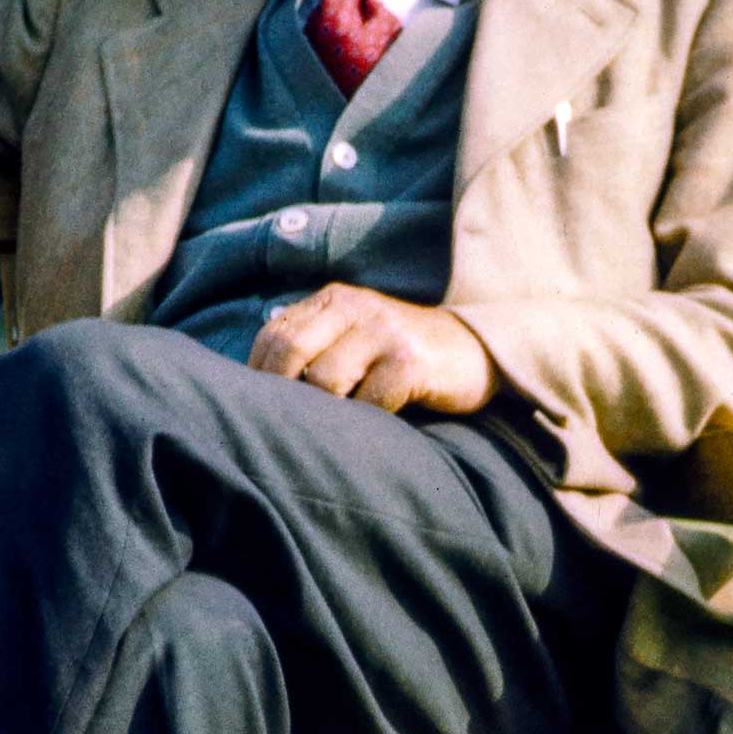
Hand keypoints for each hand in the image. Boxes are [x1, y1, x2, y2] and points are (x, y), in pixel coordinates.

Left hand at [249, 284, 497, 414]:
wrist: (475, 352)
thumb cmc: (404, 356)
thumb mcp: (357, 336)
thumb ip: (314, 345)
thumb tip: (258, 381)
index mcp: (334, 300)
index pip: (274, 335)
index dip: (258, 377)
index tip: (261, 411)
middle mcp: (357, 307)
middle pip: (291, 352)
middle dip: (283, 396)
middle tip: (288, 429)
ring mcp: (385, 331)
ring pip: (325, 381)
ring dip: (324, 415)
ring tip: (331, 433)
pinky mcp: (410, 361)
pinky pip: (368, 401)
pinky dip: (363, 423)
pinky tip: (370, 431)